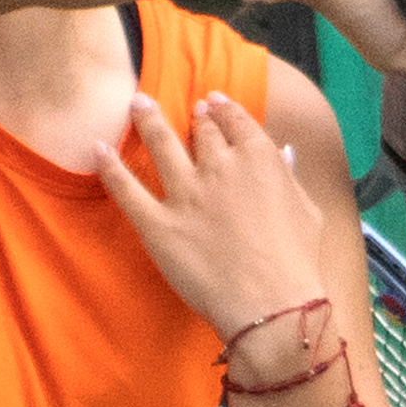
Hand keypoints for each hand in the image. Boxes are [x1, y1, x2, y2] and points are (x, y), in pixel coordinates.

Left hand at [97, 81, 341, 339]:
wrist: (272, 304)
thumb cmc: (297, 263)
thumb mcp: (307, 210)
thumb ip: (289, 178)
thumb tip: (283, 155)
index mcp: (259, 160)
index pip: (236, 122)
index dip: (223, 109)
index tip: (213, 103)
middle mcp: (219, 168)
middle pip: (201, 133)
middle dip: (194, 118)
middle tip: (187, 111)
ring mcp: (186, 195)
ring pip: (161, 145)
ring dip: (148, 120)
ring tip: (137, 103)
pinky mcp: (158, 225)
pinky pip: (127, 190)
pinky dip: (110, 168)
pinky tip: (98, 150)